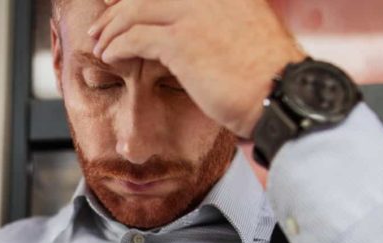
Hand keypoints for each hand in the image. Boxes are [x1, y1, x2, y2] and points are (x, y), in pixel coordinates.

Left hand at [88, 0, 306, 136]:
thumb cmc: (268, 75)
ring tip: (100, 42)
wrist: (282, 93)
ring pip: (136, 11)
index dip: (140, 0)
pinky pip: (135, 37)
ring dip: (112, 28)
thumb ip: (219, 22)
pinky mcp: (181, 40)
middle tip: (102, 26)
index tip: (124, 10)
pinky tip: (110, 55)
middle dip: (119, 9)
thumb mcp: (247, 32)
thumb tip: (190, 34)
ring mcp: (194, 13)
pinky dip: (117, 46)